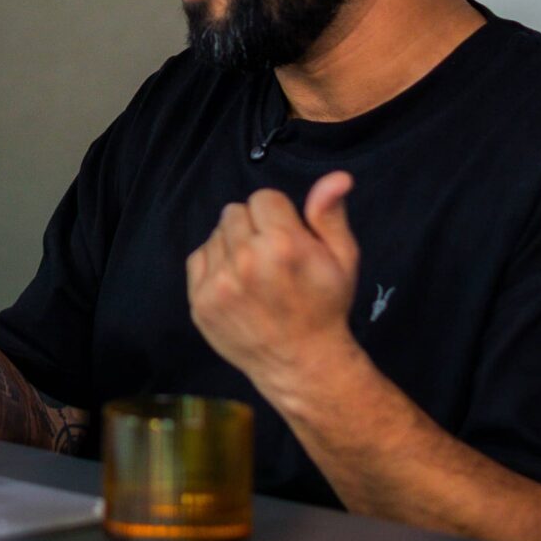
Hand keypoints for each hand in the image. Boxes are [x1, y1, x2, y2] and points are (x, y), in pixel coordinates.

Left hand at [186, 171, 363, 409]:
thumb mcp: (342, 259)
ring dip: (234, 245)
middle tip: (272, 257)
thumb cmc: (325, 307)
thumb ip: (330, 215)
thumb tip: (337, 177)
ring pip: (217, 234)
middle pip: (236, 212)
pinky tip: (238, 284)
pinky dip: (216, 265)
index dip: (279, 215)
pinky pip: (199, 258)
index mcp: (283, 244)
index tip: (289, 238)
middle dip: (254, 227)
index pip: (264, 197)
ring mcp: (219, 283)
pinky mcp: (200, 302)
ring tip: (256, 273)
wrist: (301, 363)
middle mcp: (246, 260)